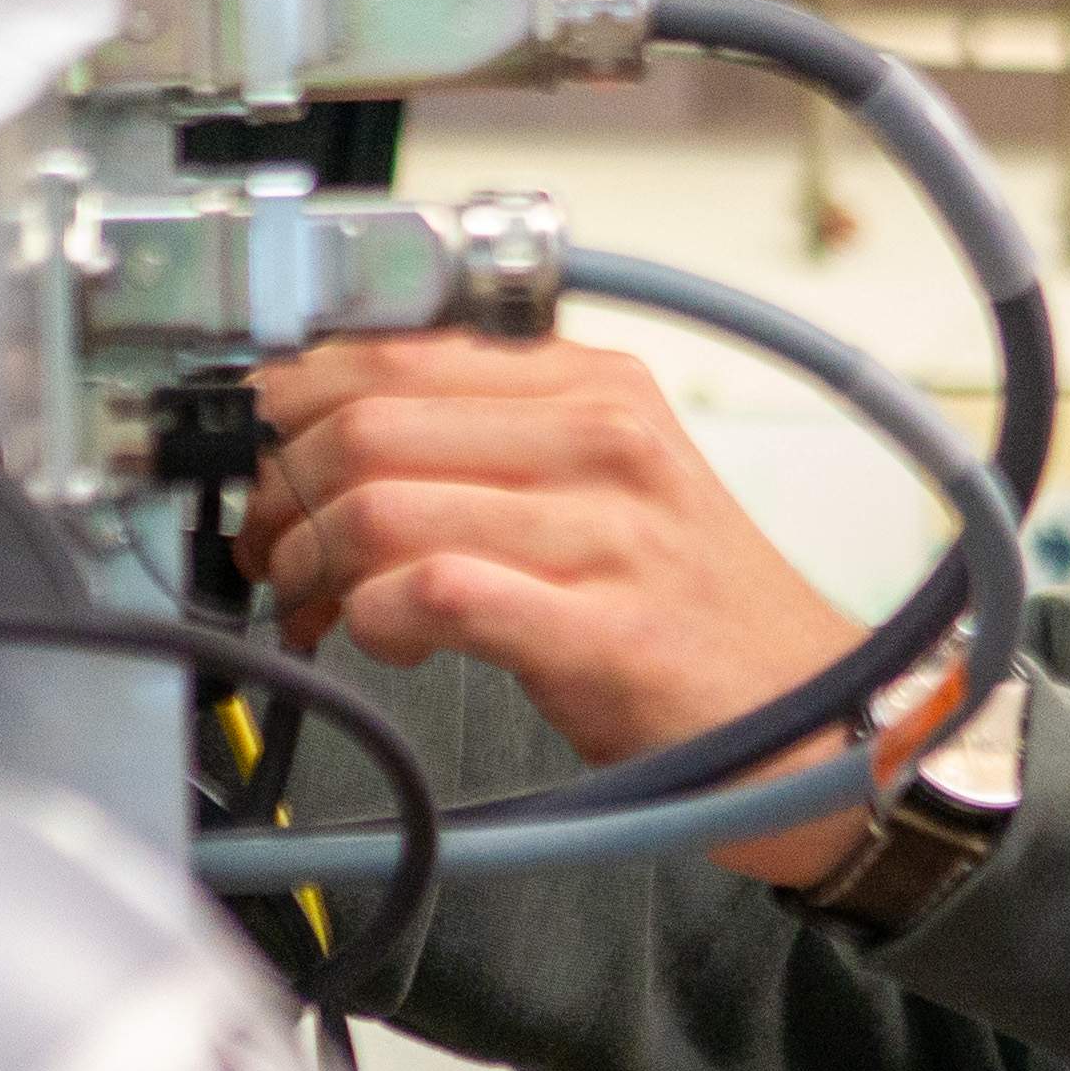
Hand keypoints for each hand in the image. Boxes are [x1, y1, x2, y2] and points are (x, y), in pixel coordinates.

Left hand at [237, 334, 869, 883]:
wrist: (811, 722)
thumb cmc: (686, 613)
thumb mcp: (600, 486)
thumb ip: (482, 443)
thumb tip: (323, 436)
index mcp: (594, 383)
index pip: (390, 348)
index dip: (287, 404)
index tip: (258, 458)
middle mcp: (603, 439)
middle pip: (364, 422)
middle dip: (280, 495)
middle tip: (270, 552)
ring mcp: (608, 533)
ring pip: (382, 506)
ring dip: (311, 568)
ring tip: (318, 609)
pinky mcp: (602, 631)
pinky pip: (435, 593)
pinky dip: (375, 619)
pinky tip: (386, 641)